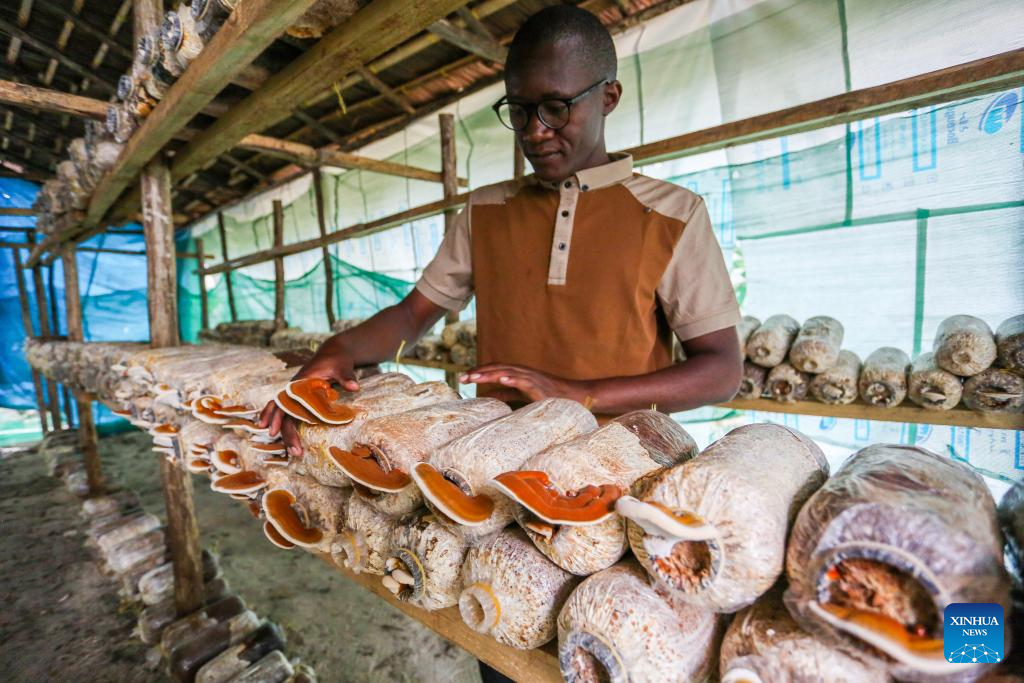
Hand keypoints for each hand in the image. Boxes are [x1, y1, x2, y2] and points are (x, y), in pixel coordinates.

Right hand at [258, 340, 360, 455]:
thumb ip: (346, 377)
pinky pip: (287, 411)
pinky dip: (281, 421)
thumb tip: (354, 387)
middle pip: (282, 413)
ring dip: (281, 430)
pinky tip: (279, 433)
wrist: (333, 353)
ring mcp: (295, 394)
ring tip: (290, 452)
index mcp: (299, 383)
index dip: (281, 419)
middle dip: (285, 433)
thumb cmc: (336, 359)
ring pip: (281, 413)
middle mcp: (293, 389)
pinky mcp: (300, 398)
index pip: (286, 404)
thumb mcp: (342, 366)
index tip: (278, 433)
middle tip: (295, 453)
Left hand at [460, 363, 593, 404]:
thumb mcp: (522, 395)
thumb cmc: (548, 396)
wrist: (573, 396)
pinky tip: (502, 379)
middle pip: (496, 369)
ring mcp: (530, 378)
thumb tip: (488, 395)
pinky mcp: (539, 386)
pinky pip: (524, 381)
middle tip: (461, 378)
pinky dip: (512, 378)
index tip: (463, 378)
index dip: (478, 372)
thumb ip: (506, 393)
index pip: (493, 369)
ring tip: (474, 377)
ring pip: (506, 372)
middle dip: (478, 372)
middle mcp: (522, 372)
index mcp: (517, 374)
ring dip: (489, 374)